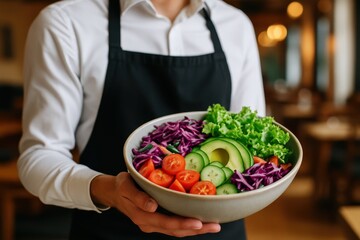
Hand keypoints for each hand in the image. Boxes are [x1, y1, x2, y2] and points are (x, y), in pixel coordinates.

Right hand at [90, 172, 220, 236]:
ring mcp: (153, 224)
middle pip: (175, 230)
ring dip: (195, 229)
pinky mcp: (157, 220)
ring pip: (177, 230)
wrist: (114, 192)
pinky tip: (200, 222)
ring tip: (213, 226)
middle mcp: (150, 223)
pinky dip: (188, 225)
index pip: (166, 222)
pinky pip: (174, 226)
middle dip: (196, 229)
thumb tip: (152, 207)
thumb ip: (138, 197)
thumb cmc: (121, 186)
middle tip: (215, 226)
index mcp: (142, 216)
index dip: (183, 223)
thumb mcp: (126, 187)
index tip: (198, 222)